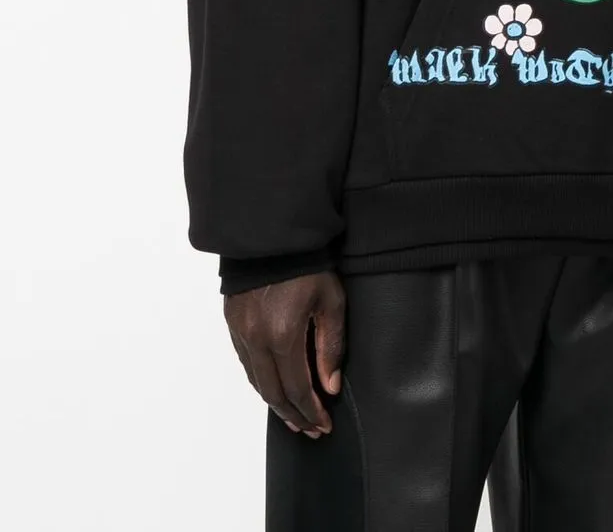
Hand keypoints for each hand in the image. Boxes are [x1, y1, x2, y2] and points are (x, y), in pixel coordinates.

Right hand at [224, 271, 345, 437]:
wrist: (272, 234)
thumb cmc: (307, 264)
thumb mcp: (331, 301)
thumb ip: (331, 346)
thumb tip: (329, 385)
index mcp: (283, 335)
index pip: (297, 389)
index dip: (311, 411)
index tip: (323, 424)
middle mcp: (256, 339)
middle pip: (273, 393)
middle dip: (293, 415)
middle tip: (309, 428)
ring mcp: (240, 332)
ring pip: (256, 381)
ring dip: (275, 402)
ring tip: (293, 415)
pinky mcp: (232, 322)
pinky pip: (246, 362)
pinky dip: (261, 380)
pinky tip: (273, 386)